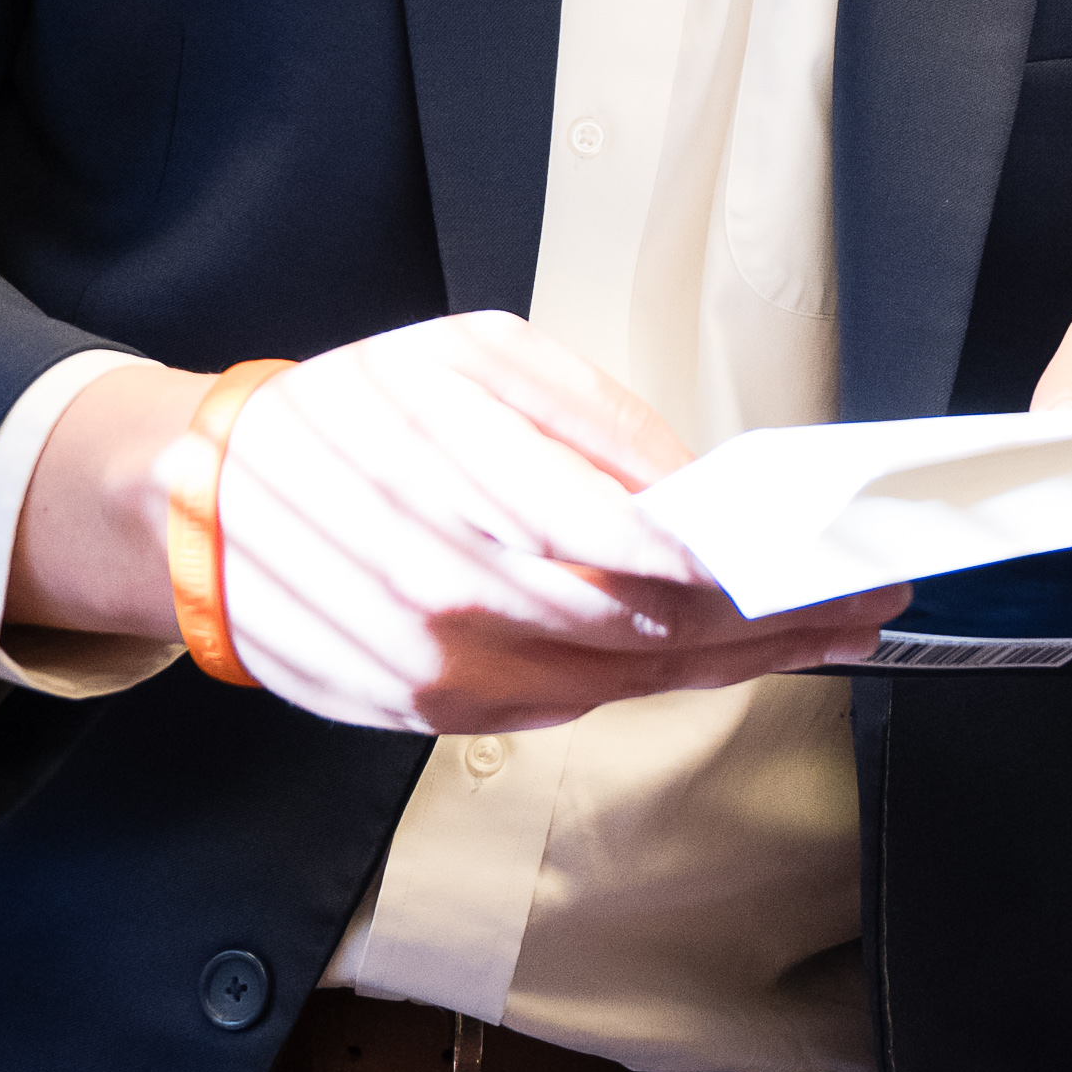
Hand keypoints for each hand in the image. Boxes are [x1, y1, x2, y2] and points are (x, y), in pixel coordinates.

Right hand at [16, 314, 904, 733]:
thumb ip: (594, 425)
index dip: (753, 568)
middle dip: (774, 623)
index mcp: (466, 486)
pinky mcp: (421, 711)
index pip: (646, 551)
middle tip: (864, 603)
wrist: (206, 496)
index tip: (838, 564)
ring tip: (819, 632)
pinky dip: (650, 684)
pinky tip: (716, 658)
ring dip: (731, 665)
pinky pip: (565, 706)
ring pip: (619, 683)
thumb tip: (697, 488)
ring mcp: (434, 669)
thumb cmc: (352, 407)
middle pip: (650, 632)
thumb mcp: (473, 359)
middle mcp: (451, 595)